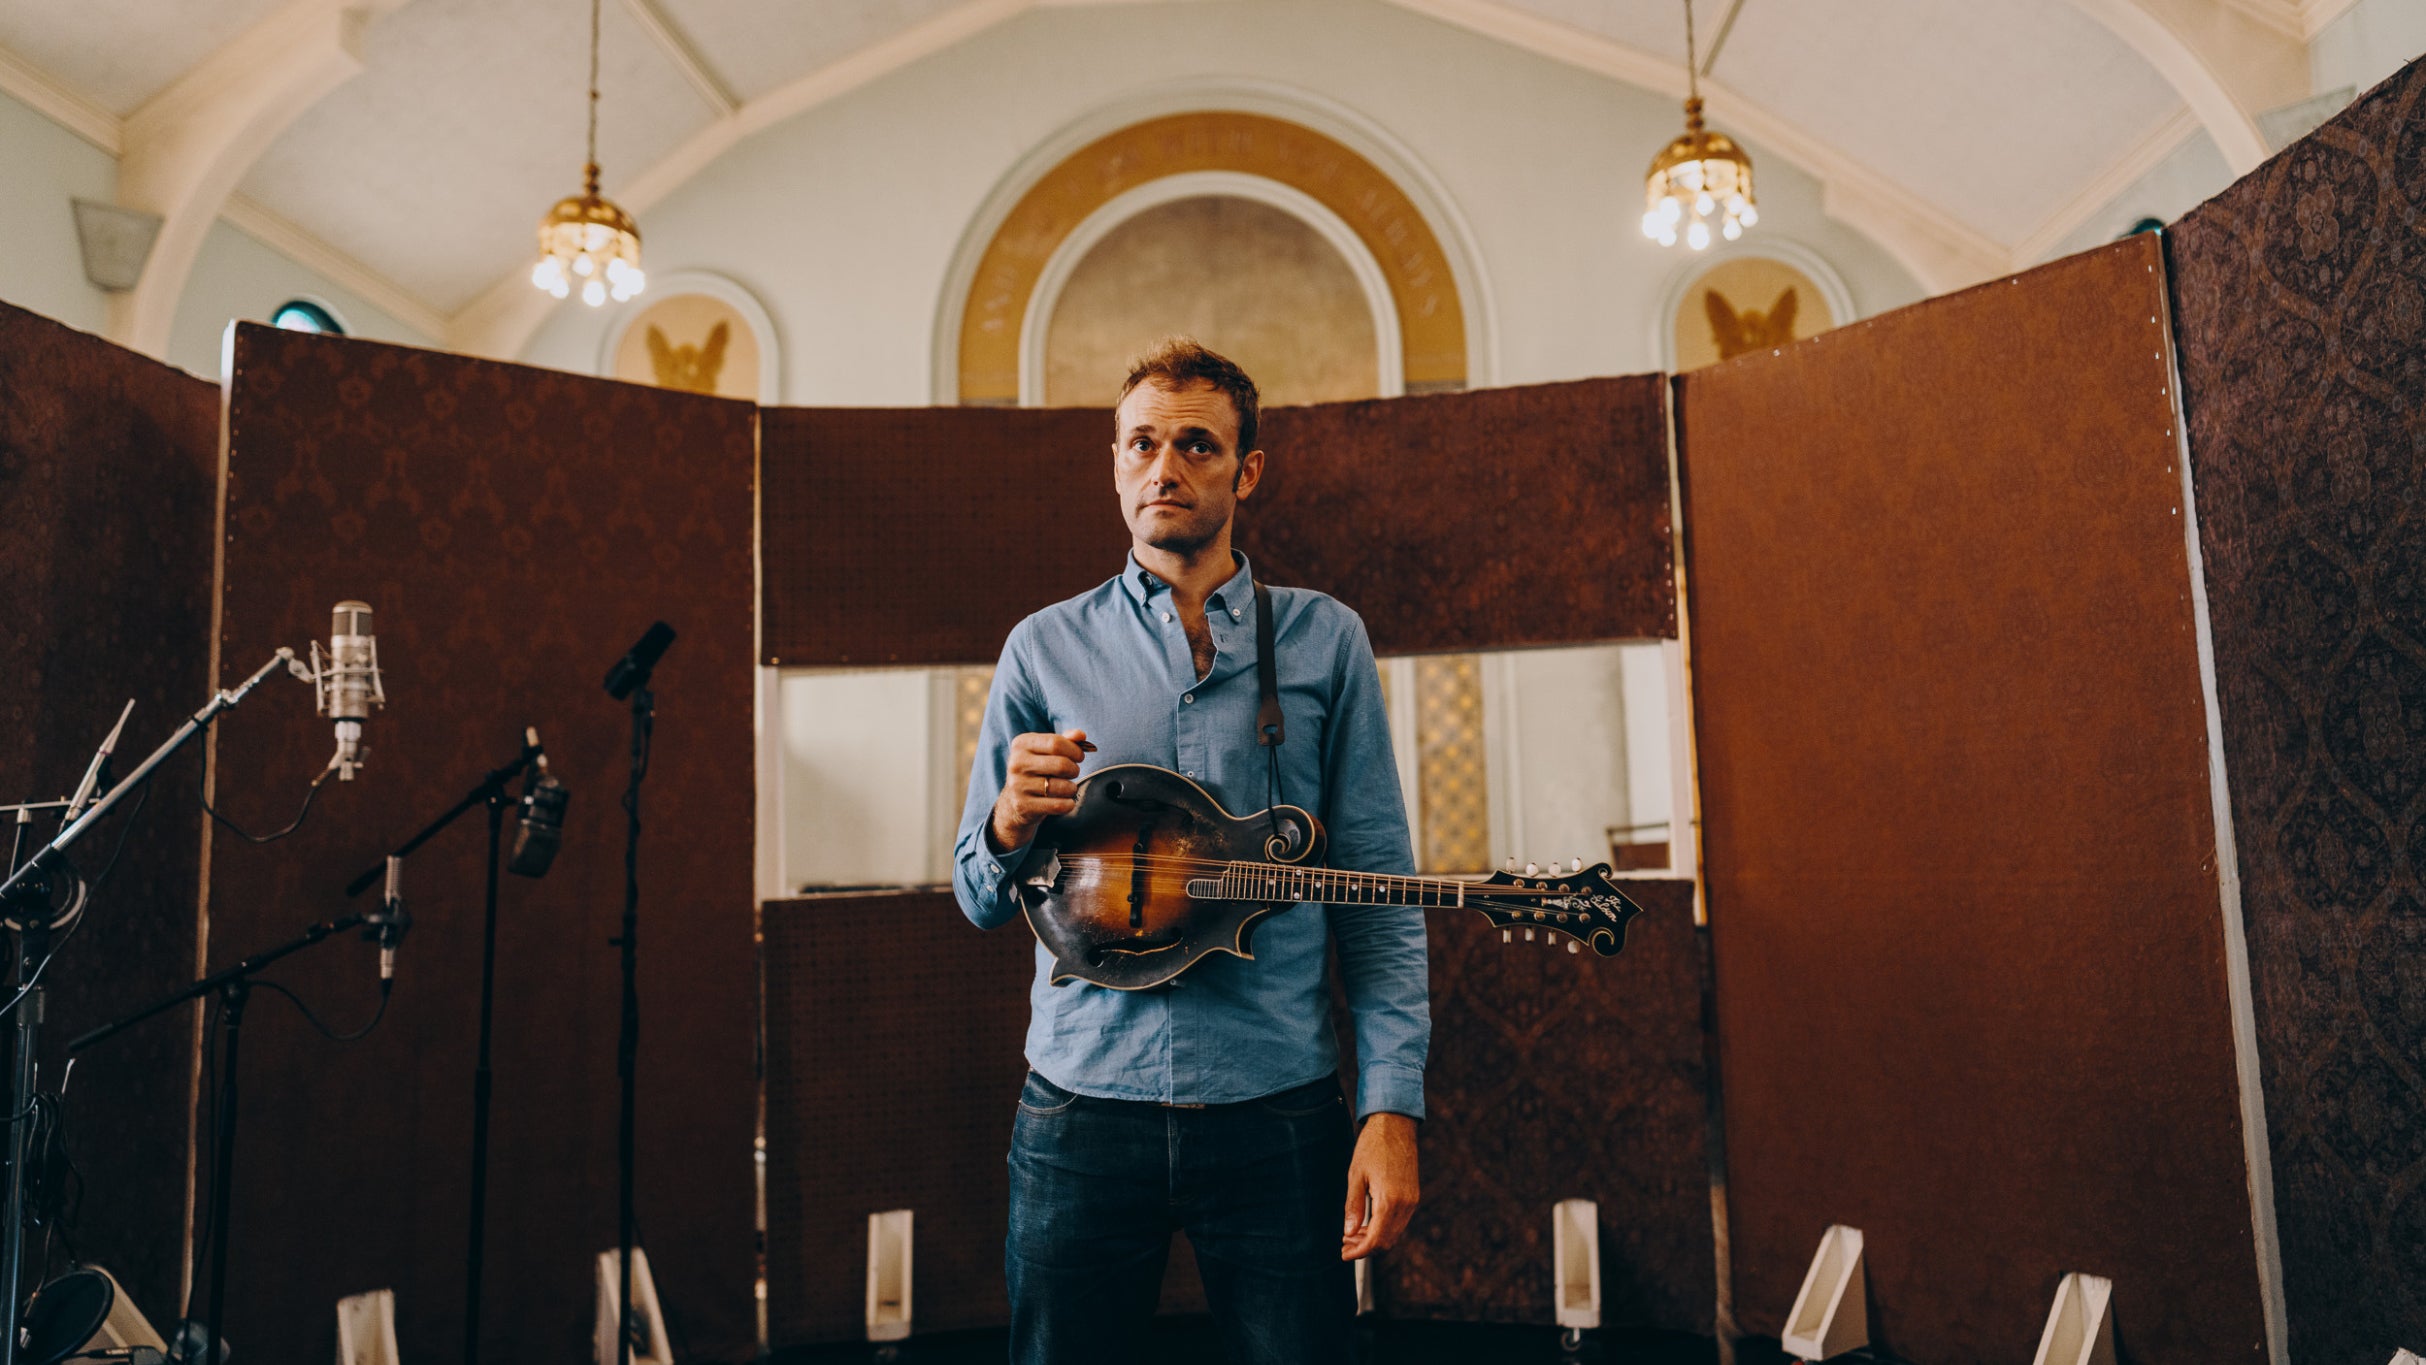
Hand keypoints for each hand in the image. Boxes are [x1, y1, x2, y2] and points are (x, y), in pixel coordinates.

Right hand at [988, 729, 1088, 852]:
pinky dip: (1068, 804)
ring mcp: (1018, 785)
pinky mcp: (1023, 805)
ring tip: (1068, 788)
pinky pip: (1058, 805)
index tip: (1079, 757)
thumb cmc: (1037, 770)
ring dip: (1072, 788)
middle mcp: (1017, 763)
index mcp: (1022, 744)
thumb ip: (1066, 740)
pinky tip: (1067, 802)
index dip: (1075, 750)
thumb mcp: (1046, 751)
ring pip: (1061, 786)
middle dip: (1074, 770)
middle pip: (1061, 764)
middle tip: (1073, 773)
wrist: (1014, 801)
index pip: (1056, 743)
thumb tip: (1081, 735)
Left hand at [1341, 1112, 1418, 1259]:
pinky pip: (1399, 1222)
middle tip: (1344, 1245)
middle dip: (1365, 1248)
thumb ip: (1353, 1206)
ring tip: (1351, 1235)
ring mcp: (1412, 1200)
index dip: (1359, 1251)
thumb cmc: (1373, 1145)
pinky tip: (1366, 1223)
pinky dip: (1383, 1228)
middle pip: (1387, 1241)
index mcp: (1390, 1200)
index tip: (1344, 1254)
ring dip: (1373, 1239)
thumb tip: (1348, 1233)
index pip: (1376, 1239)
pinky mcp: (1413, 1195)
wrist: (1395, 1123)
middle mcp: (1406, 1204)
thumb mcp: (1356, 1175)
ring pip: (1394, 1234)